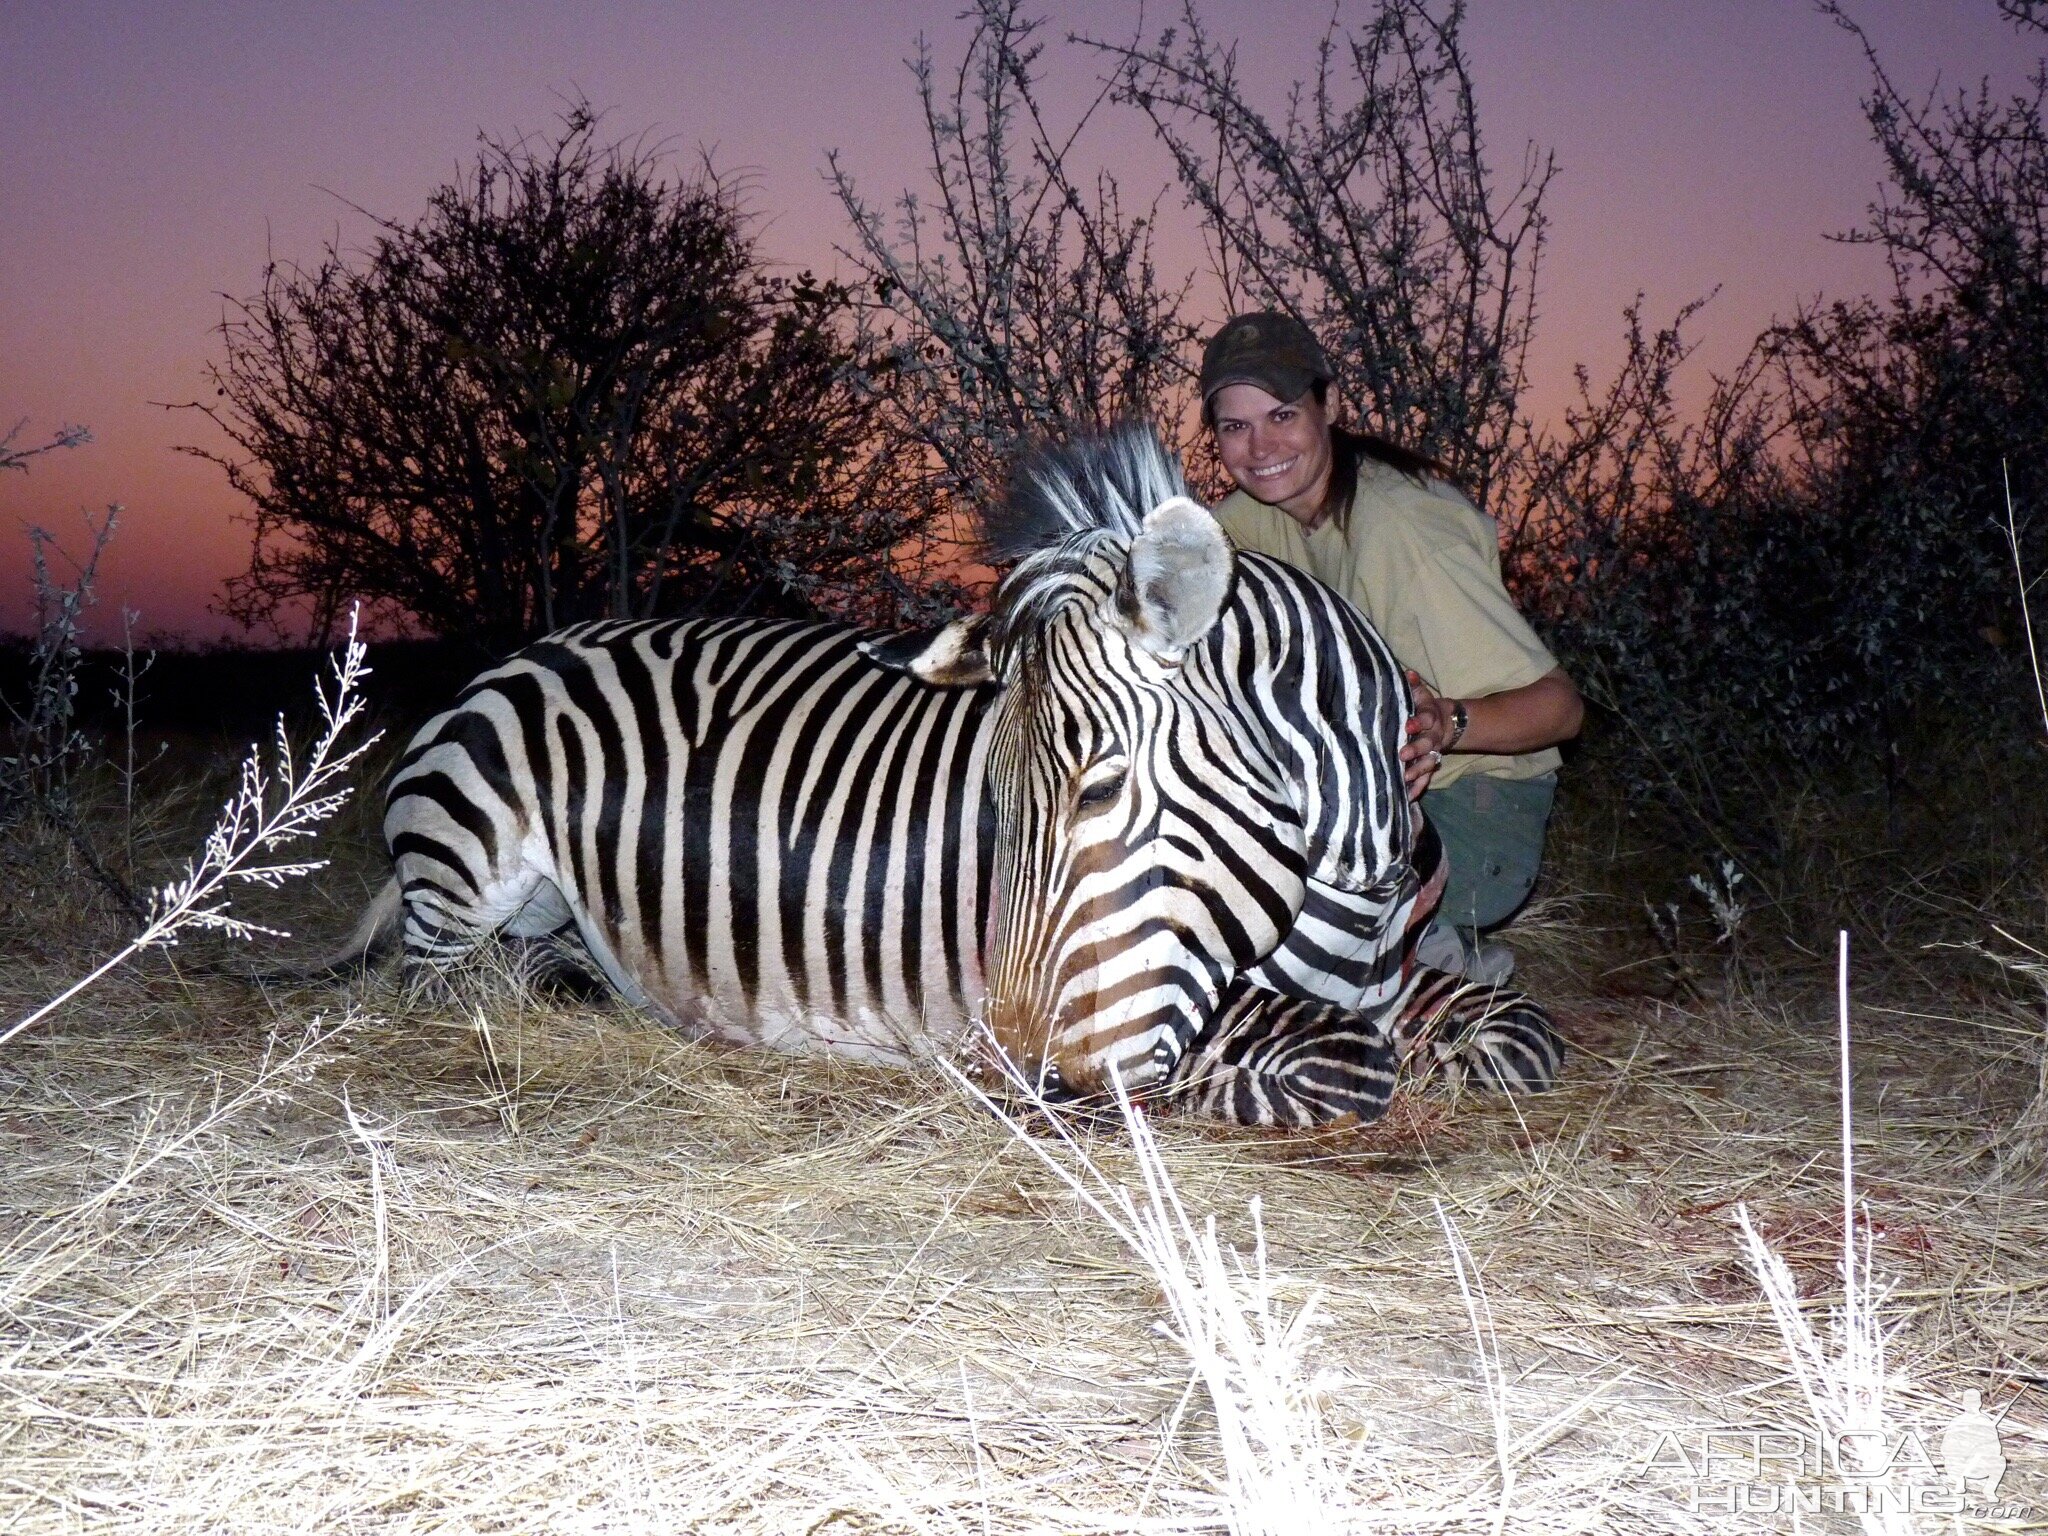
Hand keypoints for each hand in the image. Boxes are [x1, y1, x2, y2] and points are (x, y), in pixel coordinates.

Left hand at [1400, 669, 1455, 800]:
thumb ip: (1414, 685)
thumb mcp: (1420, 695)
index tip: (1408, 725)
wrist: (1445, 723)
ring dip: (1418, 771)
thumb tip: (1408, 673)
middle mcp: (1432, 737)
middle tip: (1402, 755)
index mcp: (1429, 718)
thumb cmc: (1423, 708)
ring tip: (1405, 778)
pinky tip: (1408, 796)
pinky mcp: (1430, 765)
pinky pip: (1426, 778)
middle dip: (1416, 749)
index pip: (1425, 718)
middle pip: (1427, 744)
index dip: (1418, 722)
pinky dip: (1418, 787)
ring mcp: (1432, 752)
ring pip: (1428, 763)